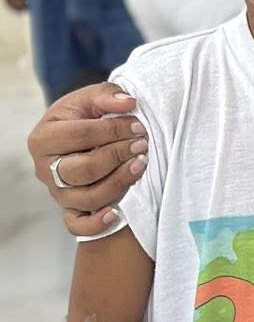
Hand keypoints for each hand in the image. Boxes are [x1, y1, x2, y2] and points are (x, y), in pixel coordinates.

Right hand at [28, 83, 145, 235]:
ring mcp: (58, 192)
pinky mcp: (70, 209)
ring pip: (86, 198)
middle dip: (117, 156)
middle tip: (143, 145)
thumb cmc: (85, 117)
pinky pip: (78, 225)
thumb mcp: (91, 99)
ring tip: (141, 165)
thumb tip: (129, 103)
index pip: (80, 136)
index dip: (113, 131)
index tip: (139, 126)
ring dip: (119, 183)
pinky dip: (95, 224)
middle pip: (82, 170)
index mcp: (44, 138)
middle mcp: (45, 169)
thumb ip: (108, 96)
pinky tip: (116, 213)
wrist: (81, 137)